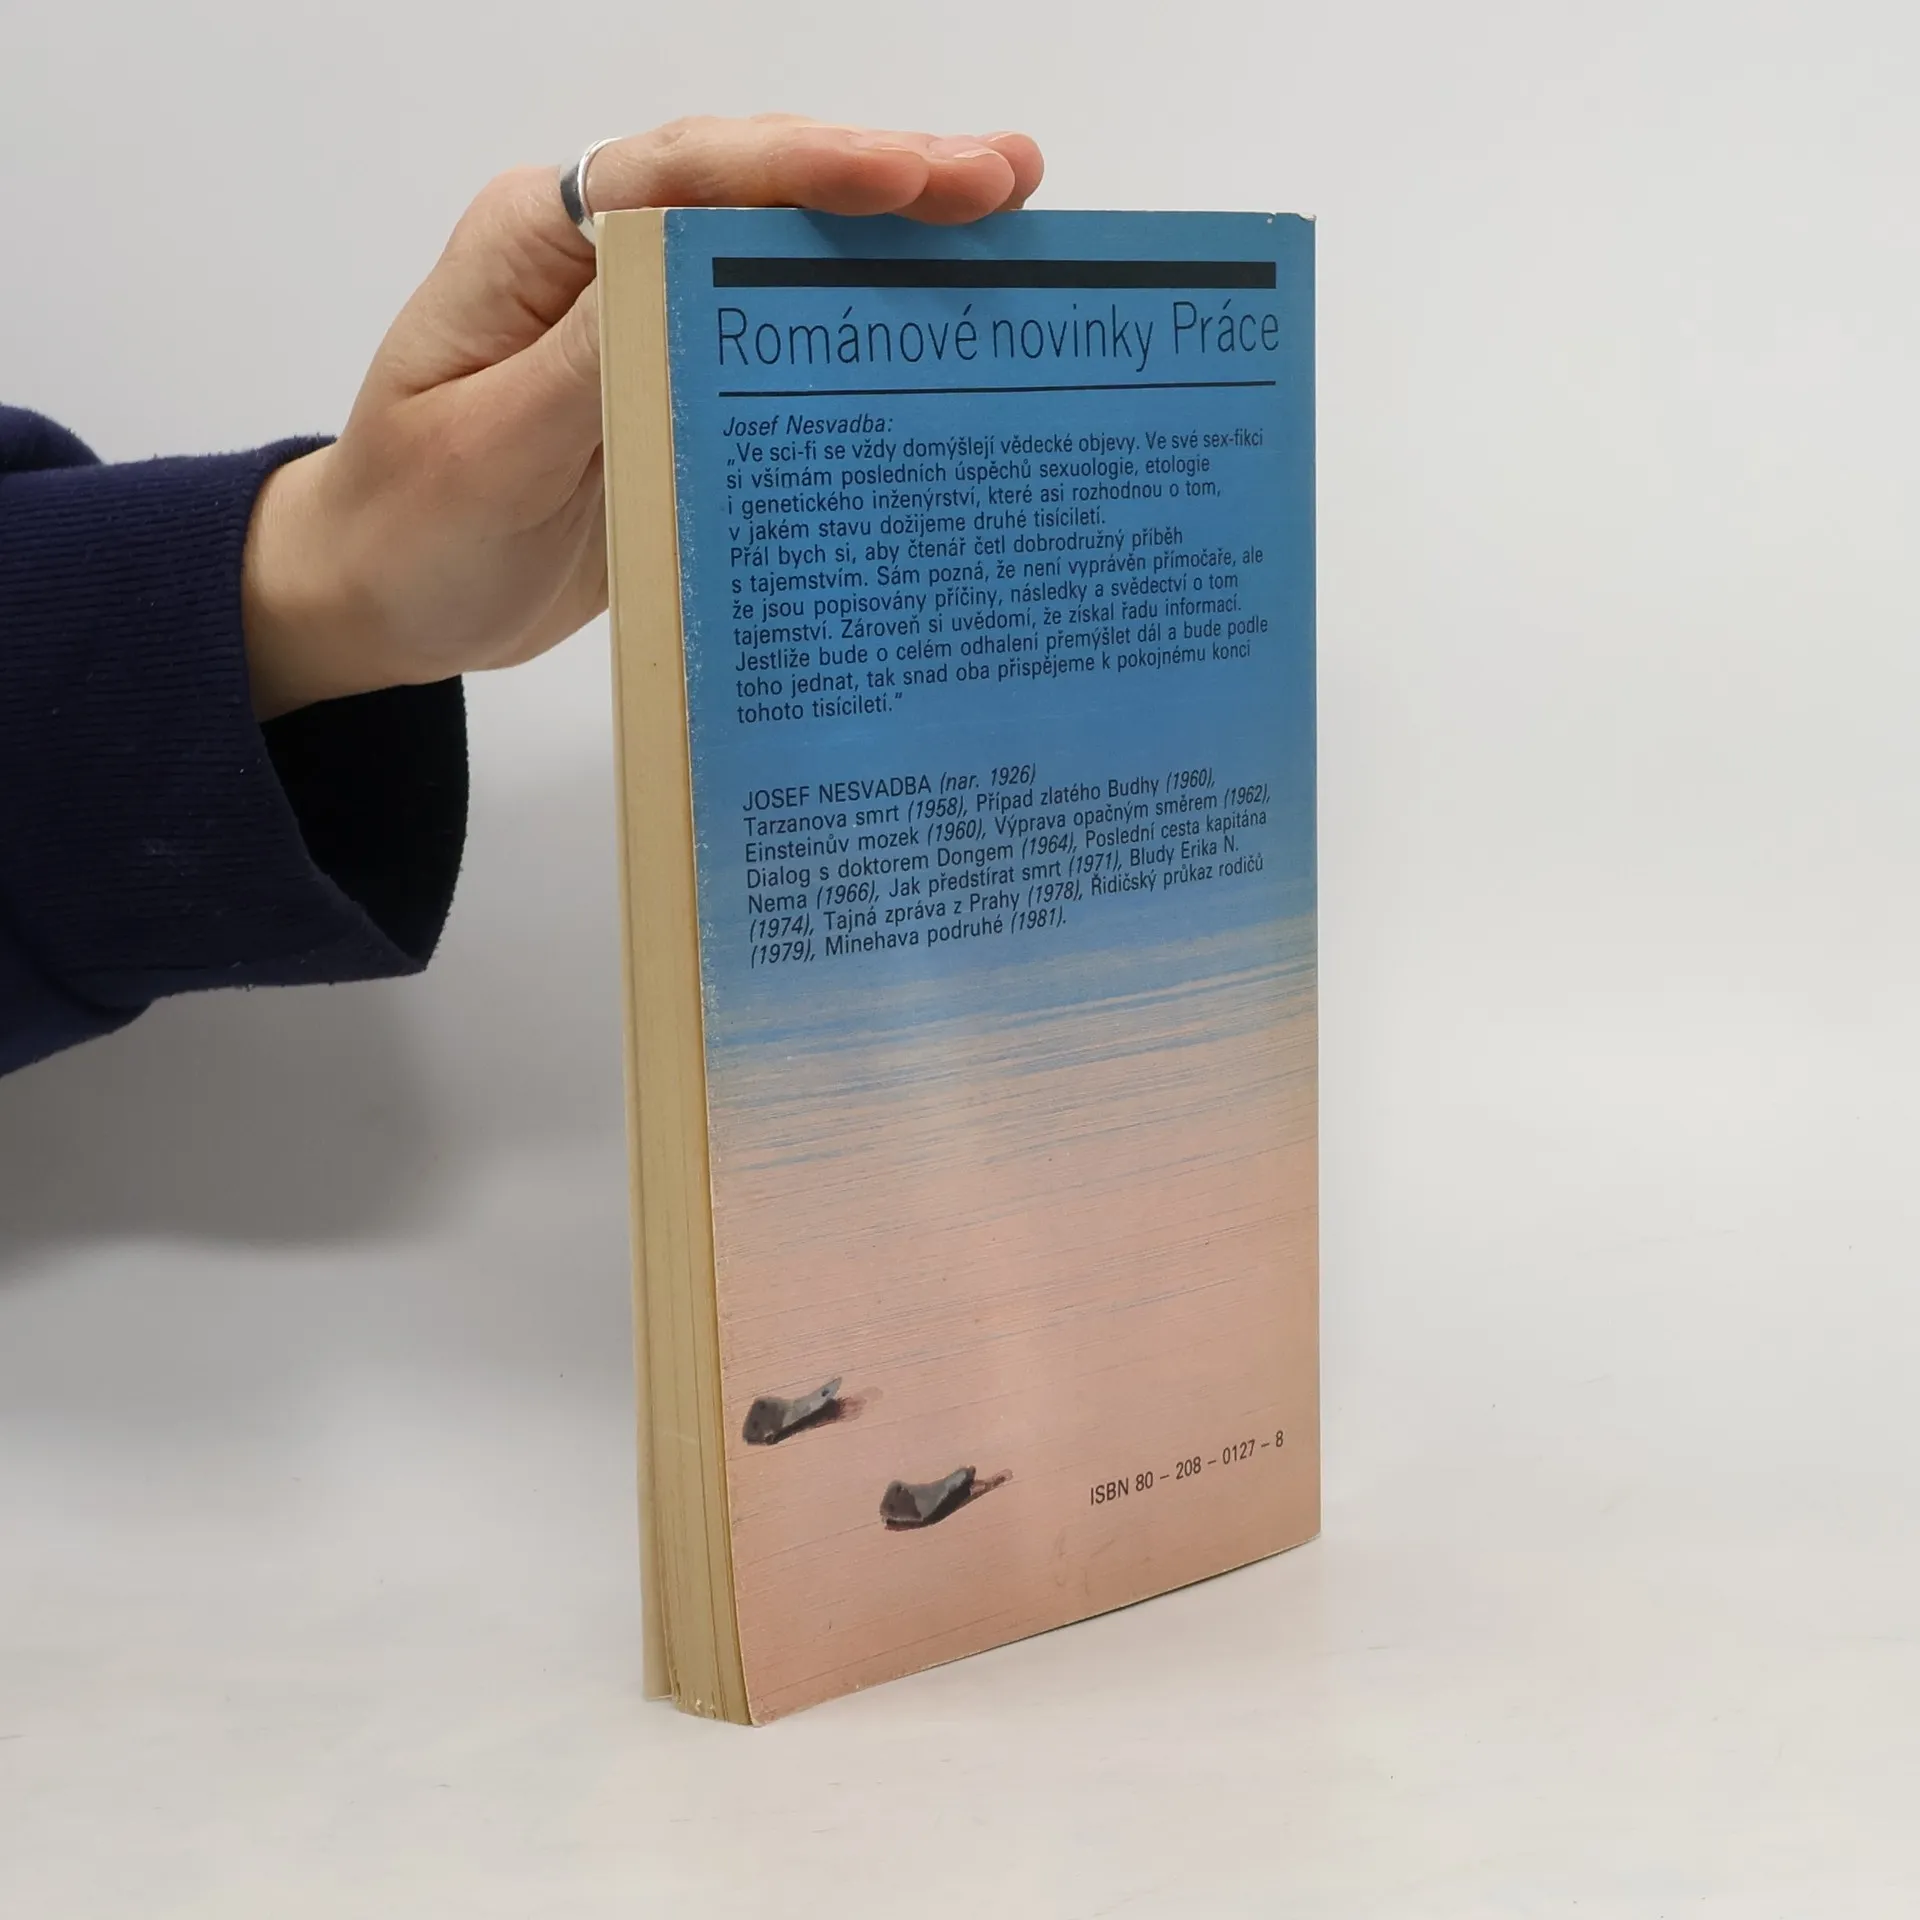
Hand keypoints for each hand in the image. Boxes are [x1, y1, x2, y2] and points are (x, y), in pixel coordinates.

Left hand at [241, 116, 1044, 718]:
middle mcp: (603, 260)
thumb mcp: (487, 450)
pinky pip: (780, 343)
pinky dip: (860, 324)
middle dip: (884, 177)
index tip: (916, 176)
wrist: (384, 599)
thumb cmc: (412, 526)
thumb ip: (588, 360)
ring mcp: (648, 321)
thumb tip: (691, 268)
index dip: (806, 169)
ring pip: (781, 255)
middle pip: (754, 192)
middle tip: (1008, 178)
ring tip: (1009, 217)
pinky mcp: (681, 387)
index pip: (685, 177)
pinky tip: (936, 318)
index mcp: (540, 244)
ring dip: (891, 236)